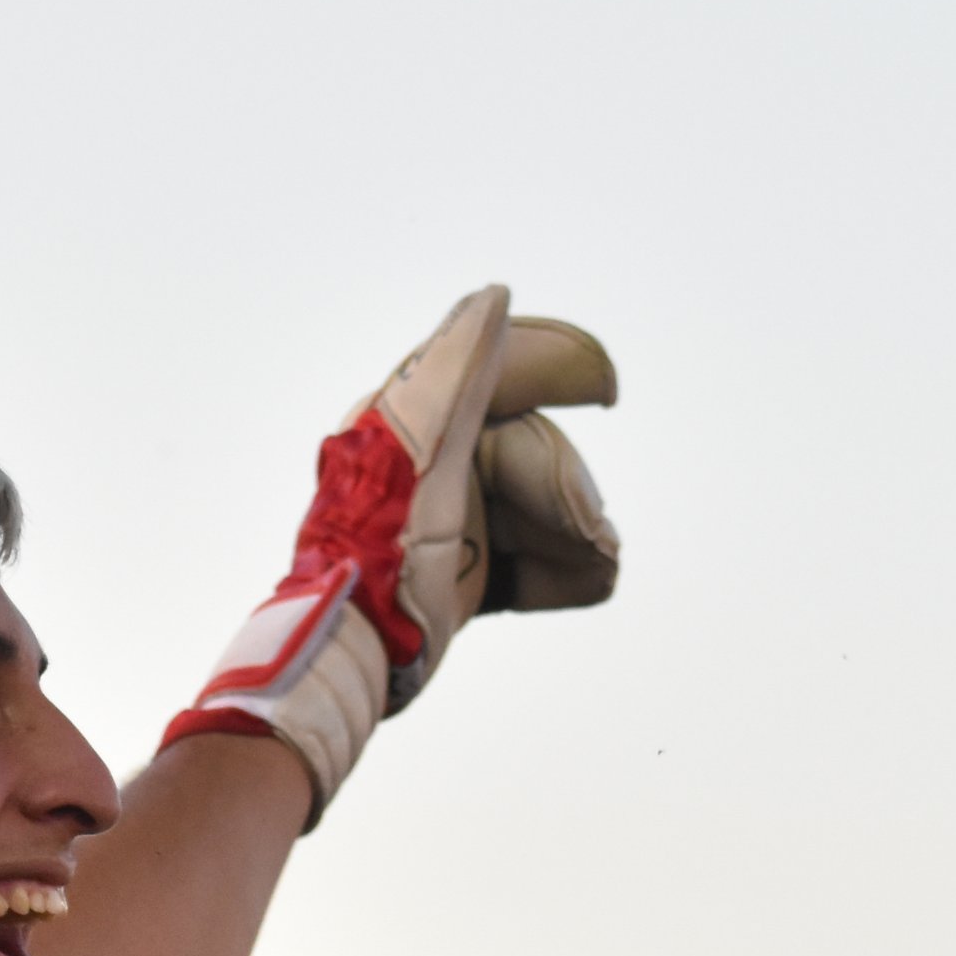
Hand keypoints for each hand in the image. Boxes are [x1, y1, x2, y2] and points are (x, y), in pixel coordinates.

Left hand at [161, 289, 621, 825]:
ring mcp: (450, 521)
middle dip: (570, 491)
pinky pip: (529, 561)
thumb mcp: (424, 454)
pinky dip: (565, 569)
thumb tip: (494, 298)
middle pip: (531, 454)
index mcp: (418, 420)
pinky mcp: (461, 574)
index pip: (503, 369)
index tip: (606, 386)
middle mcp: (434, 464)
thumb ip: (459, 372)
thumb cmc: (378, 549)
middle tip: (596, 533)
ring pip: (539, 510)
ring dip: (579, 535)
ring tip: (600, 566)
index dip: (560, 364)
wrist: (348, 656)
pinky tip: (591, 582)